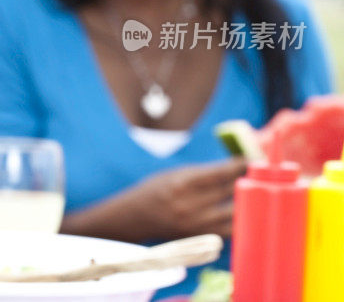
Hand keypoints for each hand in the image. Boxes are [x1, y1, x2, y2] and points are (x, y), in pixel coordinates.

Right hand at [126, 158, 246, 239]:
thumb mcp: (175, 174)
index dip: (240, 165)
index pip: (220, 174)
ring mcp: (196, 225)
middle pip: (231, 192)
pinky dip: (237, 220)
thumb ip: (204, 172)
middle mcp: (190, 206)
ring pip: (235, 215)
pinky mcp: (200, 238)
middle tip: (261, 174)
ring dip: (247, 203)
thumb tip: (236, 166)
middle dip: (248, 181)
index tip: (253, 159)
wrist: (136, 217)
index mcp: (182, 184)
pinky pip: (229, 230)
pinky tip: (243, 211)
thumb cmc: (156, 189)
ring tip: (257, 194)